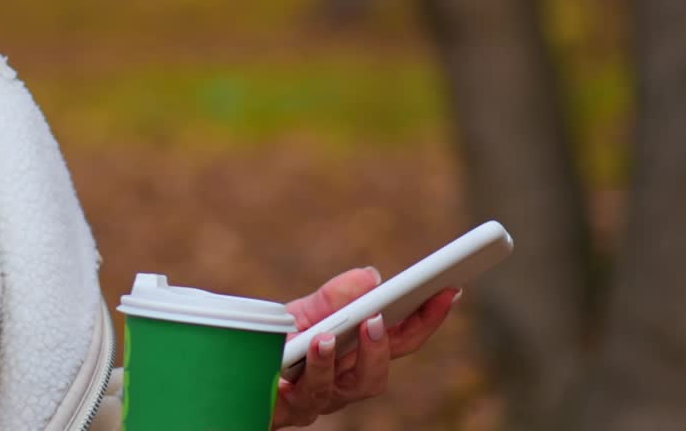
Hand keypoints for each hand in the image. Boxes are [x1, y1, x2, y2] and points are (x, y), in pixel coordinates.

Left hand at [270, 266, 458, 427]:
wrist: (235, 373)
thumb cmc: (278, 344)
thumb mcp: (304, 312)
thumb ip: (335, 297)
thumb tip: (373, 277)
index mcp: (358, 357)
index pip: (401, 340)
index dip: (429, 318)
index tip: (450, 289)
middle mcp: (345, 384)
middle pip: (378, 373)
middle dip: (386, 345)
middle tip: (383, 316)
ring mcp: (320, 400)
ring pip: (348, 389)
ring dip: (349, 359)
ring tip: (344, 330)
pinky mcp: (291, 408)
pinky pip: (306, 393)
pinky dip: (315, 366)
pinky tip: (316, 342)